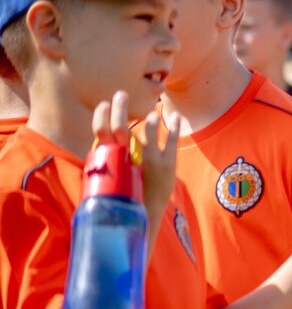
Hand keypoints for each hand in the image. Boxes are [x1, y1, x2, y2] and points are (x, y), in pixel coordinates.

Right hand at [92, 91, 177, 226]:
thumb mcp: (112, 179)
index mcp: (112, 160)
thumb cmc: (126, 197)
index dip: (101, 116)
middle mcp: (130, 157)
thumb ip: (107, 161)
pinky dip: (173, 126)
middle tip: (120, 94)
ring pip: (150, 129)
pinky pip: (171, 139)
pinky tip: (175, 116)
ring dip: (151, 117)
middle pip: (121, 126)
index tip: (104, 104)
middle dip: (119, 108)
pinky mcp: (168, 162)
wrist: (145, 215)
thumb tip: (100, 144)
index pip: (100, 132)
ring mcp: (150, 158)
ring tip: (153, 110)